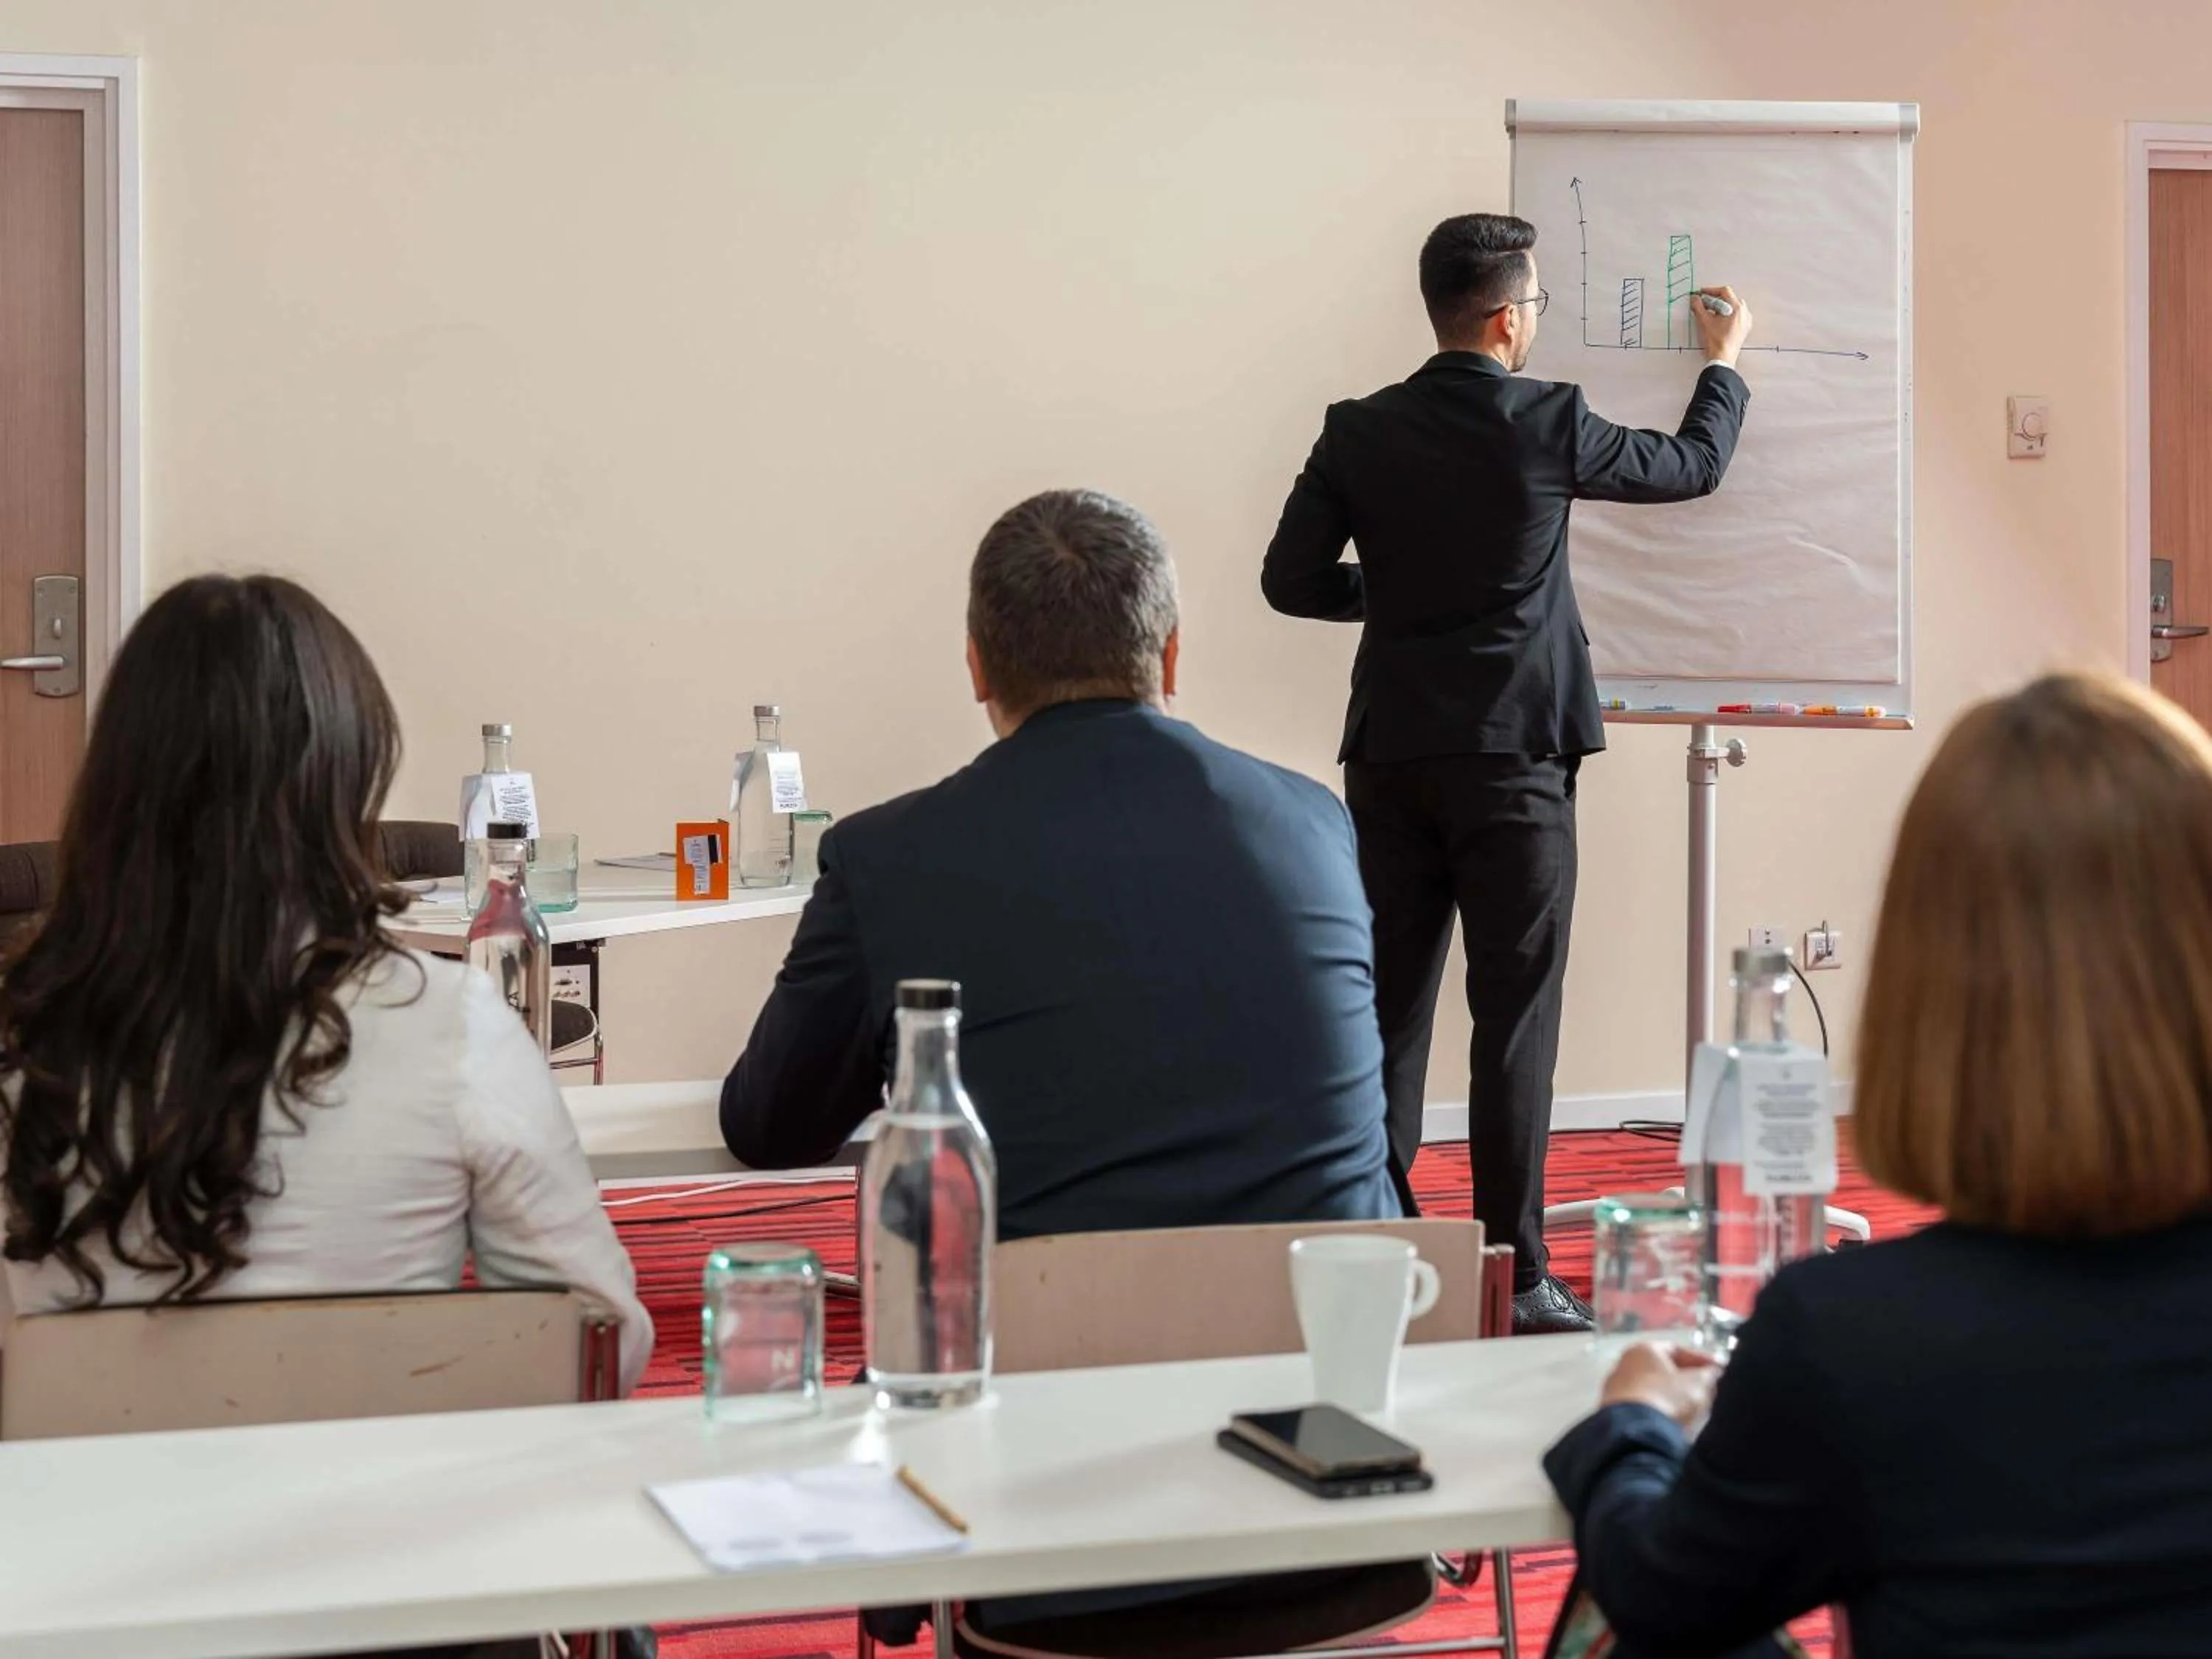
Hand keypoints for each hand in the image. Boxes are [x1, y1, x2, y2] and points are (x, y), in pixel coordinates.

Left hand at [1600, 1342, 1719, 1427]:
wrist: (1636, 1432)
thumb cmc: (1668, 1398)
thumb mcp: (1699, 1383)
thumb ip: (1709, 1374)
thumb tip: (1713, 1372)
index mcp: (1643, 1350)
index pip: (1677, 1350)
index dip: (1700, 1361)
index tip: (1717, 1372)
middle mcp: (1624, 1365)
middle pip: (1663, 1371)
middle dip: (1688, 1381)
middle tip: (1708, 1391)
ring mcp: (1616, 1390)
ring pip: (1654, 1391)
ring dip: (1675, 1398)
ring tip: (1695, 1411)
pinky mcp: (1615, 1414)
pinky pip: (1645, 1408)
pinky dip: (1661, 1412)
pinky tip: (1675, 1423)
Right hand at [1691, 286, 1751, 366]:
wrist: (1722, 359)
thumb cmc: (1716, 342)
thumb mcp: (1704, 321)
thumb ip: (1698, 306)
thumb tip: (1695, 299)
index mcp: (1737, 308)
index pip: (1724, 291)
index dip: (1711, 290)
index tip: (1702, 294)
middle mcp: (1744, 313)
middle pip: (1729, 298)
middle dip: (1715, 299)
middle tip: (1704, 303)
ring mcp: (1746, 321)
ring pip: (1733, 307)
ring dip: (1721, 307)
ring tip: (1710, 312)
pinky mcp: (1744, 329)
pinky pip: (1736, 316)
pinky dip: (1726, 315)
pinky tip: (1718, 320)